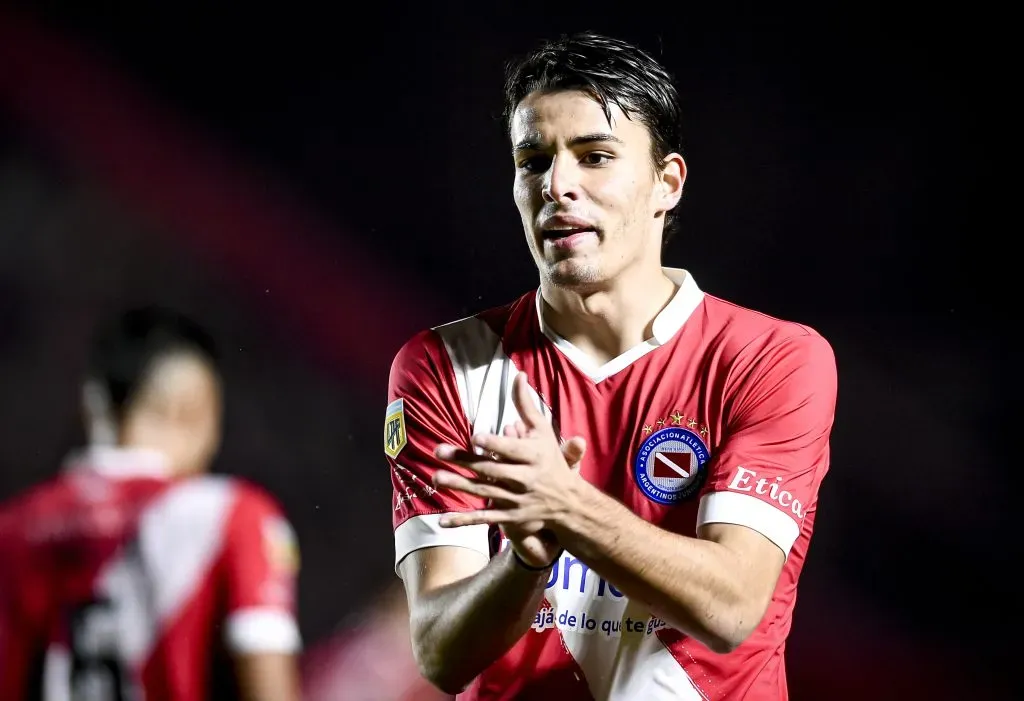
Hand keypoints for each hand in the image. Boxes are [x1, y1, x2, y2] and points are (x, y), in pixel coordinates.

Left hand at [433, 374, 582, 559]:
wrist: (569, 502)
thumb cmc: (551, 459)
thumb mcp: (543, 431)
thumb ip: (526, 405)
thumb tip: (518, 374)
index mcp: (534, 457)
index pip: (511, 450)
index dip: (494, 444)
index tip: (475, 437)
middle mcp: (525, 479)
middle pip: (492, 470)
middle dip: (466, 462)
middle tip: (438, 451)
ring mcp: (516, 500)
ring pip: (484, 493)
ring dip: (459, 486)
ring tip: (436, 477)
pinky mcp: (510, 517)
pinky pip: (484, 519)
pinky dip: (463, 521)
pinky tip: (442, 521)